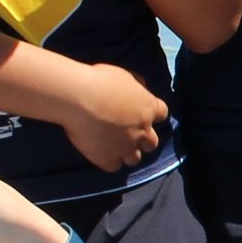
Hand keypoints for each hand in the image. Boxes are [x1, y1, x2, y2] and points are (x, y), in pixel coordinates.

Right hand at [54, 62, 169, 173]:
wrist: (79, 99)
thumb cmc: (100, 81)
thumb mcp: (123, 75)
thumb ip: (135, 85)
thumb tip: (139, 86)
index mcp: (148, 108)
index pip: (162, 114)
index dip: (152, 114)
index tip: (143, 113)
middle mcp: (142, 131)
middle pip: (152, 143)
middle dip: (142, 140)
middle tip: (129, 134)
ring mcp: (126, 147)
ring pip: (134, 158)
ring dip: (127, 153)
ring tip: (113, 147)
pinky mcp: (108, 159)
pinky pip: (114, 167)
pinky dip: (108, 161)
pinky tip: (100, 154)